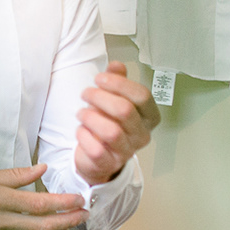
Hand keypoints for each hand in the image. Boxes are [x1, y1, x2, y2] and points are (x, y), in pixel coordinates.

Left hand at [74, 61, 158, 184]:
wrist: (97, 156)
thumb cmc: (108, 122)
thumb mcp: (114, 98)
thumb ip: (117, 80)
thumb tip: (116, 65)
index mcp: (149, 116)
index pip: (142, 95)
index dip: (119, 84)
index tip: (99, 78)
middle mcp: (142, 135)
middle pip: (125, 110)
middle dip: (100, 97)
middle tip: (86, 93)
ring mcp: (127, 151)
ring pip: (111, 131)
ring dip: (91, 117)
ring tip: (81, 113)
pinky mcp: (109, 164)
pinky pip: (96, 149)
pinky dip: (84, 136)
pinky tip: (81, 130)